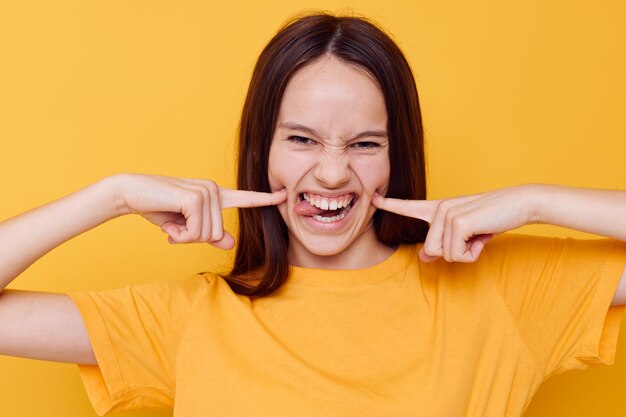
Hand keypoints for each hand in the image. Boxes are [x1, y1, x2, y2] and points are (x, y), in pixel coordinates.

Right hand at [116, 173, 285, 248]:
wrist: (132, 193)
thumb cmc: (159, 209)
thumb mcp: (186, 227)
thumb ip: (209, 234)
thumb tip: (230, 243)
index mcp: (215, 195)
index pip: (245, 198)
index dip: (265, 199)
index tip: (284, 195)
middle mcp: (214, 190)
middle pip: (217, 234)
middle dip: (193, 238)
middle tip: (176, 227)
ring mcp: (207, 192)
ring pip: (208, 235)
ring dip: (185, 237)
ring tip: (172, 223)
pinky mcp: (196, 198)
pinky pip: (197, 232)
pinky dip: (181, 235)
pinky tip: (170, 224)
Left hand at [372, 185, 535, 262]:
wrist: (518, 203)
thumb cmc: (492, 218)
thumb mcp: (464, 234)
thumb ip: (442, 244)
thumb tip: (423, 258)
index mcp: (439, 208)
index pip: (409, 206)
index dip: (390, 204)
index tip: (373, 198)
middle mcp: (439, 208)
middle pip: (431, 250)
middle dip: (454, 253)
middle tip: (474, 236)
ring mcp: (446, 213)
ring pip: (442, 254)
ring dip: (465, 253)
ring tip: (478, 235)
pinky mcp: (457, 221)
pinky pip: (456, 254)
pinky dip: (472, 253)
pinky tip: (482, 236)